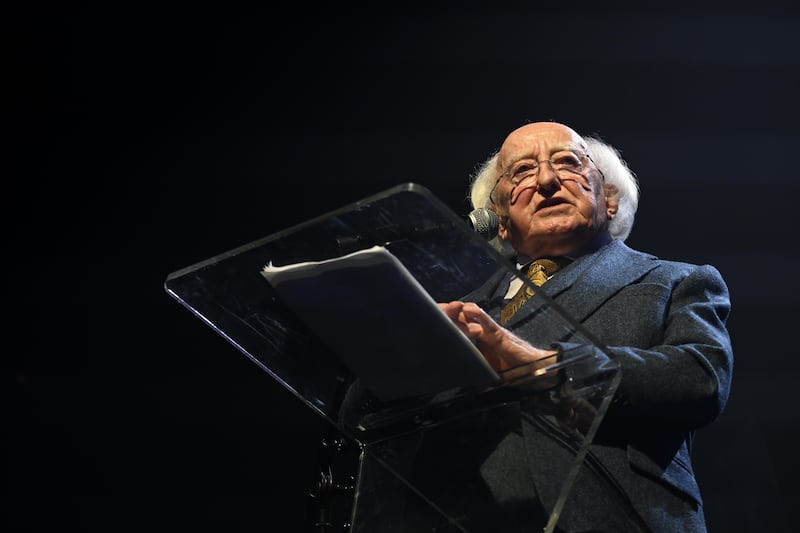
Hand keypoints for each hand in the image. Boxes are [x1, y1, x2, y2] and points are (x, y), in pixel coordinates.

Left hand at [437, 301, 557, 372]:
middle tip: (433, 310)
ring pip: (469, 317)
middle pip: (459, 319)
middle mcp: (480, 333)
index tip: (429, 321)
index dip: (444, 324)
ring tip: (445, 308)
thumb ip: (475, 378)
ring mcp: (489, 331)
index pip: (456, 328)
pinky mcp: (498, 333)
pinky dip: (477, 315)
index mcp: (475, 341)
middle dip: (446, 314)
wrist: (533, 370)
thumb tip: (460, 391)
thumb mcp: (487, 374)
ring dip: (456, 312)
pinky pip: (486, 322)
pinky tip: (466, 309)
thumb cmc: (511, 370)